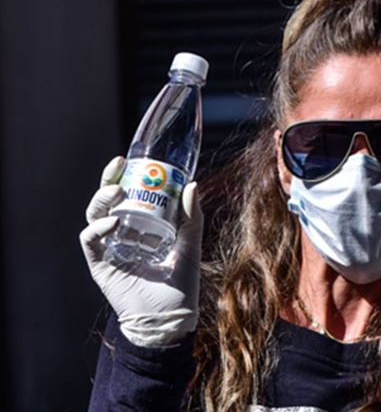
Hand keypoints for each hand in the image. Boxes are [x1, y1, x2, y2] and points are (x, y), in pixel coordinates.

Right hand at [79, 157, 202, 346]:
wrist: (172, 318)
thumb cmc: (181, 284)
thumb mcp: (190, 244)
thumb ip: (191, 217)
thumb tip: (192, 184)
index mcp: (139, 228)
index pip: (125, 196)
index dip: (123, 176)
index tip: (128, 160)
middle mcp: (120, 236)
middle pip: (105, 201)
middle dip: (108, 180)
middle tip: (119, 166)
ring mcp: (108, 250)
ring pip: (93, 216)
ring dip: (102, 199)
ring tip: (119, 191)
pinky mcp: (100, 265)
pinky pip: (91, 241)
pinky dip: (99, 228)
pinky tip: (115, 221)